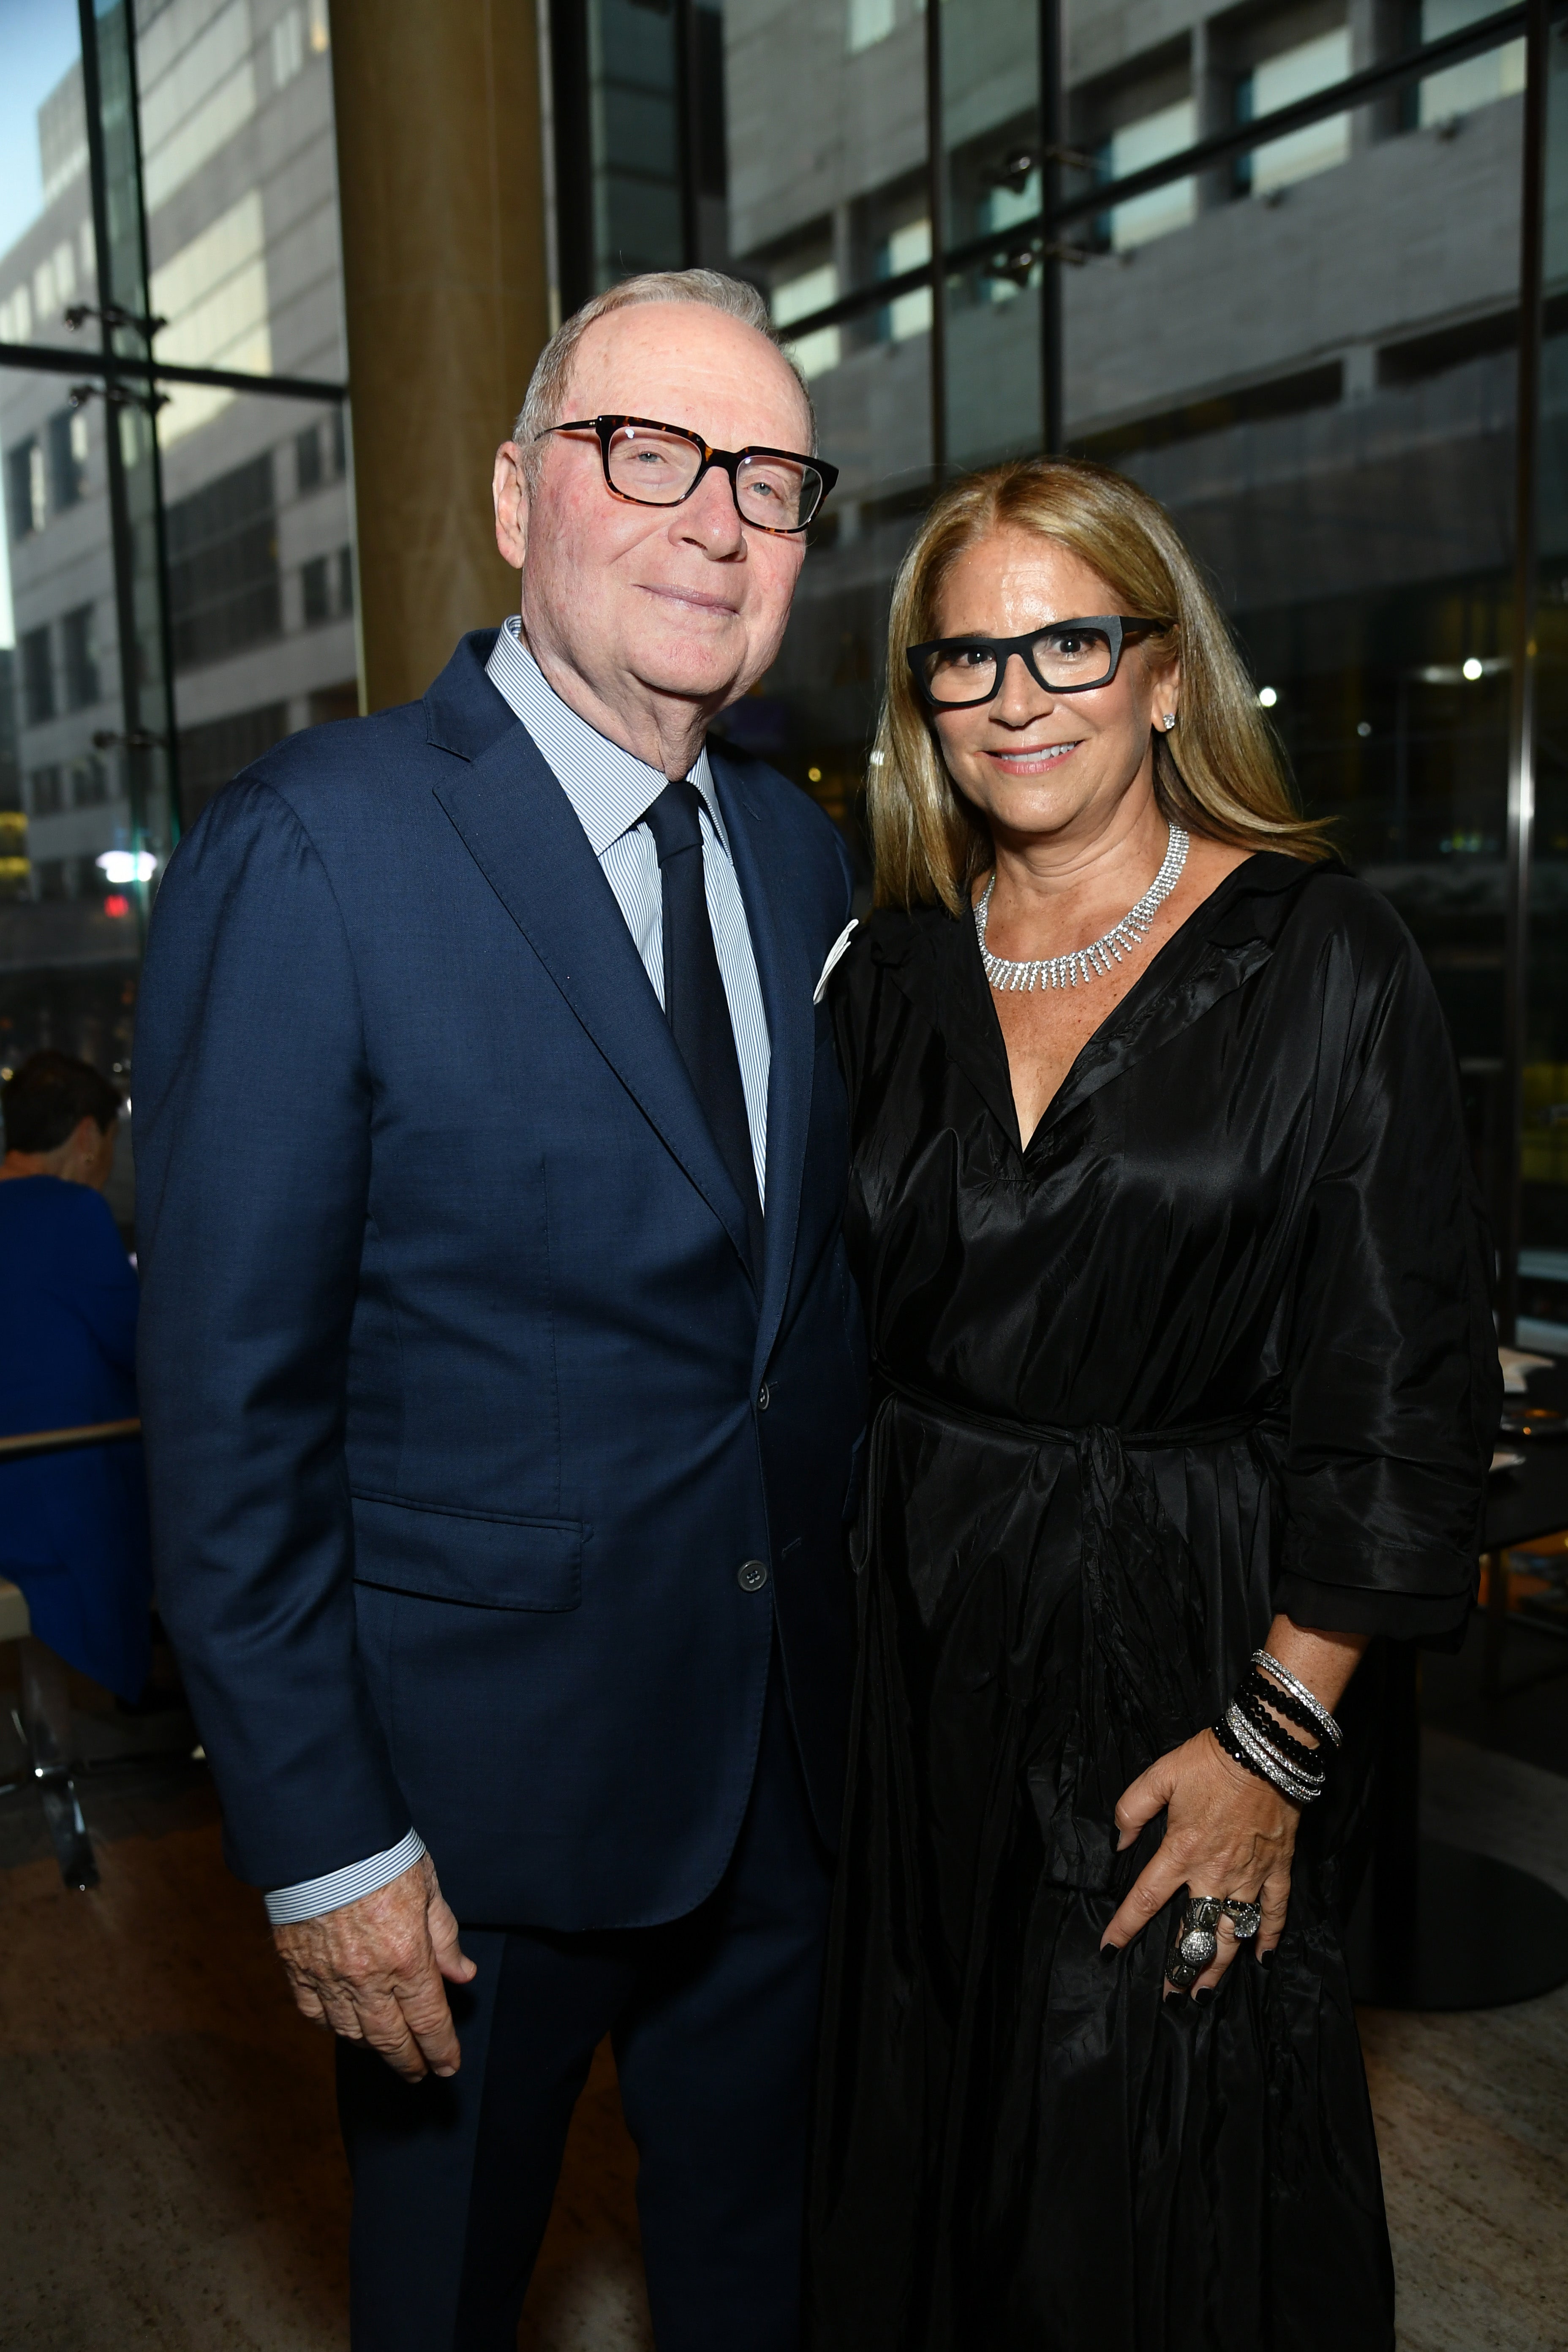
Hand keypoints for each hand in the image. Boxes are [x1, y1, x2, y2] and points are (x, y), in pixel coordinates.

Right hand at [273, 1852, 476, 2080]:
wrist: (320, 1839)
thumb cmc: (380, 1856)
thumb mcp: (428, 1888)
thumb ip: (445, 1937)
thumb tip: (462, 1974)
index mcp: (407, 1958)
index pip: (429, 2021)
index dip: (441, 2050)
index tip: (448, 2067)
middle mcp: (368, 1978)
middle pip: (390, 2039)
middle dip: (408, 2061)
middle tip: (419, 2073)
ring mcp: (329, 1978)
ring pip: (351, 2033)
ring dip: (372, 2047)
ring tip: (386, 2049)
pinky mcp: (297, 1969)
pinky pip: (314, 2013)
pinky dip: (330, 2025)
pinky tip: (342, 2026)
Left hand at [1100, 1729, 1298, 1995]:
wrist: (1265, 1750)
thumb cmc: (1210, 1760)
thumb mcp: (1159, 1775)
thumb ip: (1131, 1808)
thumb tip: (1118, 1841)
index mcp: (1181, 1850)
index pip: (1145, 1898)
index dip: (1125, 1927)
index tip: (1109, 1950)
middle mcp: (1215, 1872)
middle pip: (1193, 1930)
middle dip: (1179, 1965)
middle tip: (1169, 1994)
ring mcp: (1249, 1875)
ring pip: (1232, 1933)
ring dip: (1217, 1966)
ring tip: (1204, 1993)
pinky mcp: (1277, 1869)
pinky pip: (1274, 1912)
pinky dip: (1267, 1937)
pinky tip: (1260, 1959)